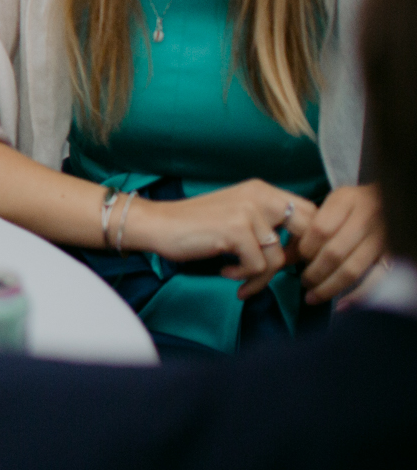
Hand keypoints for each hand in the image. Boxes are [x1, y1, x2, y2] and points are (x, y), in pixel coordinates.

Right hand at [123, 178, 317, 299]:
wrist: (158, 224)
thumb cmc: (197, 226)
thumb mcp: (239, 215)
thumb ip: (268, 223)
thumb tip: (303, 251)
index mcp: (262, 190)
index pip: (311, 212)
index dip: (311, 240)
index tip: (293, 259)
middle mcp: (260, 196)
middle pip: (308, 231)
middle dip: (300, 258)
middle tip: (279, 272)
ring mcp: (248, 212)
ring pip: (279, 258)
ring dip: (260, 277)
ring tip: (240, 279)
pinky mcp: (236, 230)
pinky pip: (257, 266)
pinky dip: (243, 276)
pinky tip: (226, 271)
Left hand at [296, 184, 386, 303]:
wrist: (386, 202)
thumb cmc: (350, 205)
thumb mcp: (329, 203)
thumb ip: (310, 224)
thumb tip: (287, 255)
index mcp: (346, 202)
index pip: (320, 230)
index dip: (305, 248)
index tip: (297, 257)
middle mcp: (365, 220)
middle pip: (334, 253)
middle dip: (314, 272)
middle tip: (304, 281)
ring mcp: (380, 240)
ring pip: (352, 270)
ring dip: (329, 287)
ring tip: (312, 296)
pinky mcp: (390, 256)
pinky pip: (375, 281)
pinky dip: (358, 296)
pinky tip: (341, 306)